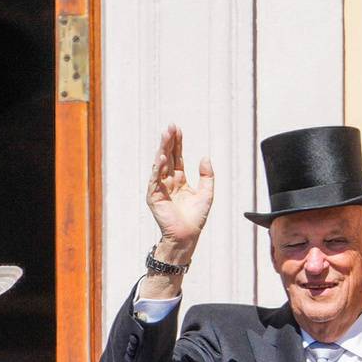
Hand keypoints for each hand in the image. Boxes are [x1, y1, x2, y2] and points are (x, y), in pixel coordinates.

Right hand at [146, 124, 214, 264]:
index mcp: (180, 180)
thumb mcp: (207, 192)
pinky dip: (157, 168)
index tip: (178, 129)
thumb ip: (207, 175)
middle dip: (168, 141)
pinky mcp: (154, 197)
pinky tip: (161, 157)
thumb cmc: (196, 218)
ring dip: (162, 149)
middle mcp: (168, 182)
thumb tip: (205, 157)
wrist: (187, 235)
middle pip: (168, 157)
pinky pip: (155, 179)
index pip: (178, 157)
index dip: (178, 143)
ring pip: (160, 165)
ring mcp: (160, 188)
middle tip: (170, 126)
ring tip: (165, 135)